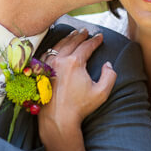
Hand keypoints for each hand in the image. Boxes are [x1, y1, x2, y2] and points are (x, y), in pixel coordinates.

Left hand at [37, 29, 116, 150]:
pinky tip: (57, 47)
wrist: (58, 119)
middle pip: (71, 42)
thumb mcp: (101, 93)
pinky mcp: (41, 72)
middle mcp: (60, 60)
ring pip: (58, 46)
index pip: (86, 46)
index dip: (95, 40)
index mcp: (74, 62)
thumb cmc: (80, 107)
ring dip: (67, 38)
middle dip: (80, 35)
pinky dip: (55, 47)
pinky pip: (47, 53)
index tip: (100, 36)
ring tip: (73, 34)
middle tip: (86, 31)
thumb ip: (109, 76)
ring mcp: (48, 65)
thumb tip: (108, 64)